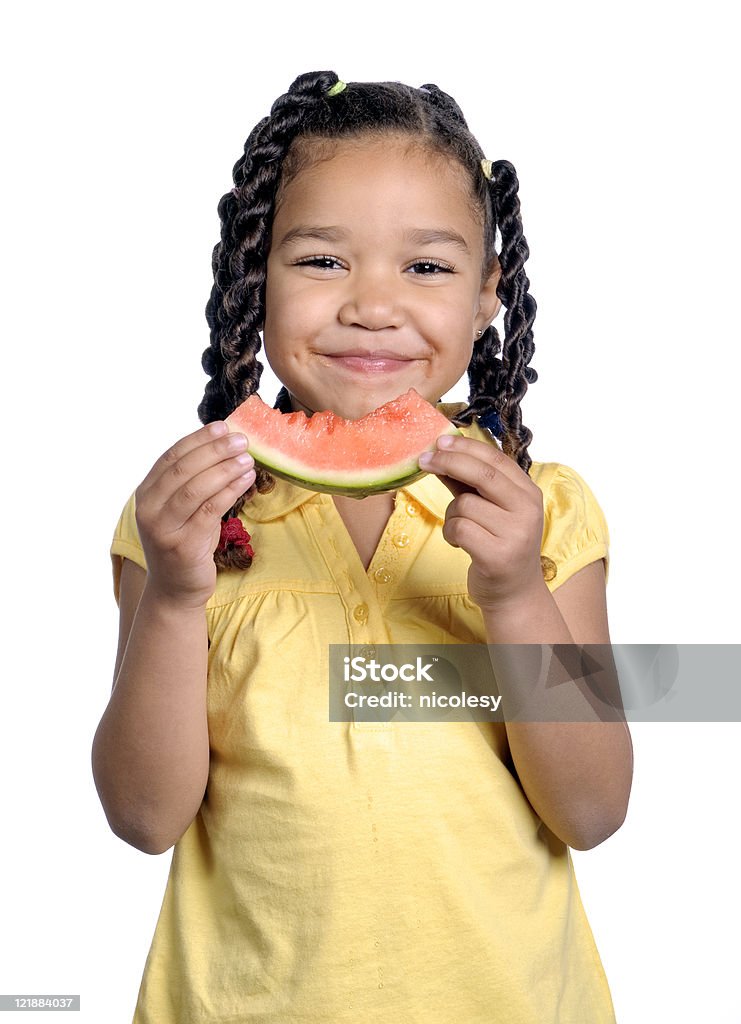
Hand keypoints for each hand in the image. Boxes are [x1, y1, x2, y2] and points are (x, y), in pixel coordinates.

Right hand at [134, 421, 255, 608]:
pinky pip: (209, 511)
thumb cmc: (185, 542)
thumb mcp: (181, 510)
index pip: (171, 457)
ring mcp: (163, 529)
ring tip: (248, 458)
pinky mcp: (183, 546)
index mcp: (146, 494)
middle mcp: (148, 509)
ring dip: (225, 469)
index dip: (198, 440)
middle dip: (214, 450)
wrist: (176, 589)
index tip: (223, 427)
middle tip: (241, 440)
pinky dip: (229, 491)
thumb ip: (191, 482)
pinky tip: (246, 481)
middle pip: (183, 469)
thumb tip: (222, 445)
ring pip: (196, 489)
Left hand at [418, 434, 544, 611]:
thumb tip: (440, 452)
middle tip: (423, 459)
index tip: (439, 440)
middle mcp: (527, 510)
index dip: (465, 446)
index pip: (495, 458)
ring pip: (464, 505)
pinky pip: (458, 529)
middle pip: (482, 474)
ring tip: (461, 530)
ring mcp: (515, 533)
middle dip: (448, 462)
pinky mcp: (497, 555)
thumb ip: (470, 483)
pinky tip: (461, 544)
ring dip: (451, 515)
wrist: (514, 593)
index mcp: (528, 492)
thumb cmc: (498, 544)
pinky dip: (451, 534)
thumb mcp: (491, 509)